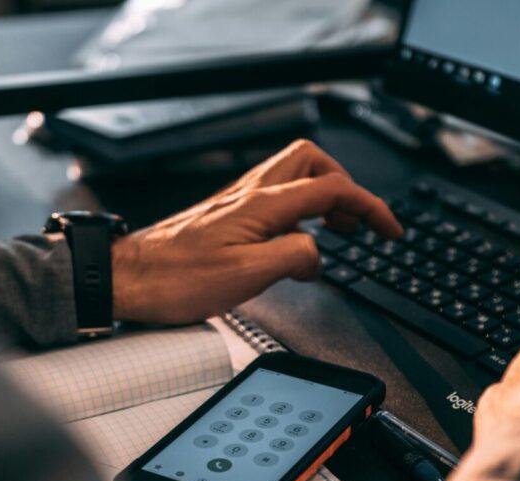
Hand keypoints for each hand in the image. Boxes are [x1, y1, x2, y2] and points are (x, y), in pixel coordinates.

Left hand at [109, 140, 401, 323]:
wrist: (130, 278)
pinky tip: (294, 241)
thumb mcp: (247, 277)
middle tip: (357, 221)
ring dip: (323, 197)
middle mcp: (250, 194)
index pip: (332, 188)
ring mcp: (237, 201)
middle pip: (313, 161)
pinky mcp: (226, 215)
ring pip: (294, 176)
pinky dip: (298, 213)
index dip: (370, 206)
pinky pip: (275, 198)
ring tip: (335, 231)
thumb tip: (316, 256)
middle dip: (346, 186)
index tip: (388, 228)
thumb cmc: (175, 280)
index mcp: (262, 205)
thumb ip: (294, 258)